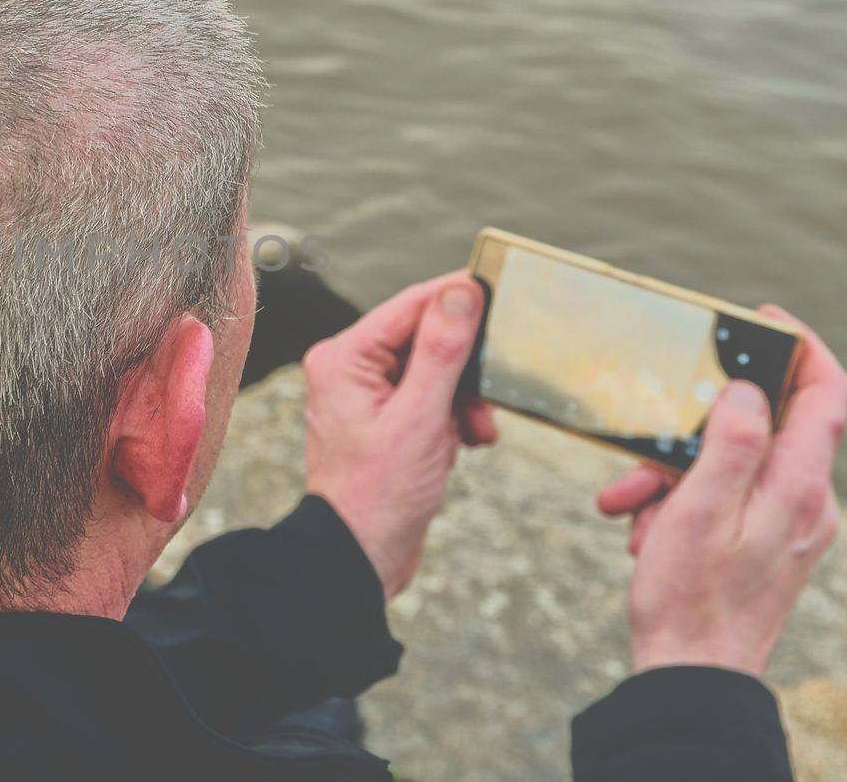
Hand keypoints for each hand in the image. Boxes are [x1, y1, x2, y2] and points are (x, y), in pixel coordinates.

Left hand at [303, 272, 495, 597]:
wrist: (359, 557)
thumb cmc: (380, 492)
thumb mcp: (421, 417)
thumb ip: (442, 349)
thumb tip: (461, 290)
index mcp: (343, 358)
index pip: (411, 305)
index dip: (458, 299)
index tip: (503, 292)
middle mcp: (349, 369)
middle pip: (425, 337)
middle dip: (464, 368)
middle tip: (488, 397)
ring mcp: (366, 395)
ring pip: (434, 371)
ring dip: (463, 399)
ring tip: (474, 432)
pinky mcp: (385, 420)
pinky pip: (430, 399)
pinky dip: (453, 418)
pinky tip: (462, 444)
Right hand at [597, 306, 846, 675]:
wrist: (692, 677)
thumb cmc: (690, 598)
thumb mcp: (699, 510)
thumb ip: (733, 443)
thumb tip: (749, 390)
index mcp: (799, 486)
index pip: (829, 393)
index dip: (804, 347)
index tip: (762, 321)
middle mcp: (807, 501)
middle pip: (765, 427)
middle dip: (697, 428)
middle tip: (647, 439)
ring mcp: (790, 525)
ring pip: (734, 465)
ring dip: (675, 474)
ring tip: (629, 505)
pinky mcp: (768, 545)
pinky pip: (726, 499)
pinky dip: (680, 503)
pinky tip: (642, 530)